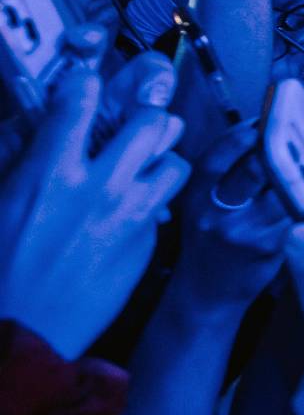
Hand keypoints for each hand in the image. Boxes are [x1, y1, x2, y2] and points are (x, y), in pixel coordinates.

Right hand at [0, 59, 188, 356]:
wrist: (21, 333)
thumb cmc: (0, 269)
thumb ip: (20, 160)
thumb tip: (32, 128)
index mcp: (50, 171)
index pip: (81, 99)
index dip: (87, 82)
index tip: (87, 81)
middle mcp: (98, 187)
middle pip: (149, 123)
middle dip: (146, 113)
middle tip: (136, 116)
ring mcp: (130, 215)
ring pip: (175, 161)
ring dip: (163, 155)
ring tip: (145, 160)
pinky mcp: (147, 241)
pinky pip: (165, 203)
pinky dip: (155, 196)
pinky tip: (137, 202)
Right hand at [172, 123, 293, 311]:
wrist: (205, 293)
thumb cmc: (210, 240)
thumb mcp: (203, 205)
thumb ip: (227, 175)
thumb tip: (266, 133)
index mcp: (196, 195)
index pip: (215, 157)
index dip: (240, 135)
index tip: (261, 119)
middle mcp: (213, 213)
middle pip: (253, 170)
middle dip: (278, 150)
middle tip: (297, 137)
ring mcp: (241, 233)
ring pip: (283, 193)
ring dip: (303, 175)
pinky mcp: (267, 250)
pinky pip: (296, 217)